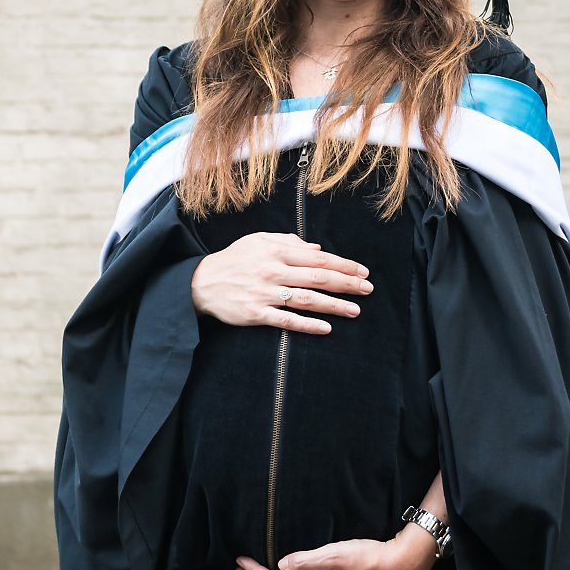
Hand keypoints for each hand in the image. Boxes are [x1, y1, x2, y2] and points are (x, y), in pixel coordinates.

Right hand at [190, 232, 372, 333]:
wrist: (201, 282)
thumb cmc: (234, 259)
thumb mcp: (259, 241)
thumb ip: (289, 242)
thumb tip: (318, 249)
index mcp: (276, 251)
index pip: (318, 258)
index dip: (344, 265)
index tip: (362, 271)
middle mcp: (273, 271)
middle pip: (318, 277)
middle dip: (347, 283)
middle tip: (367, 289)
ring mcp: (265, 293)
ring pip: (307, 299)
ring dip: (334, 305)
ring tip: (355, 310)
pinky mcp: (255, 313)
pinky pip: (286, 320)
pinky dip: (307, 324)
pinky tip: (326, 328)